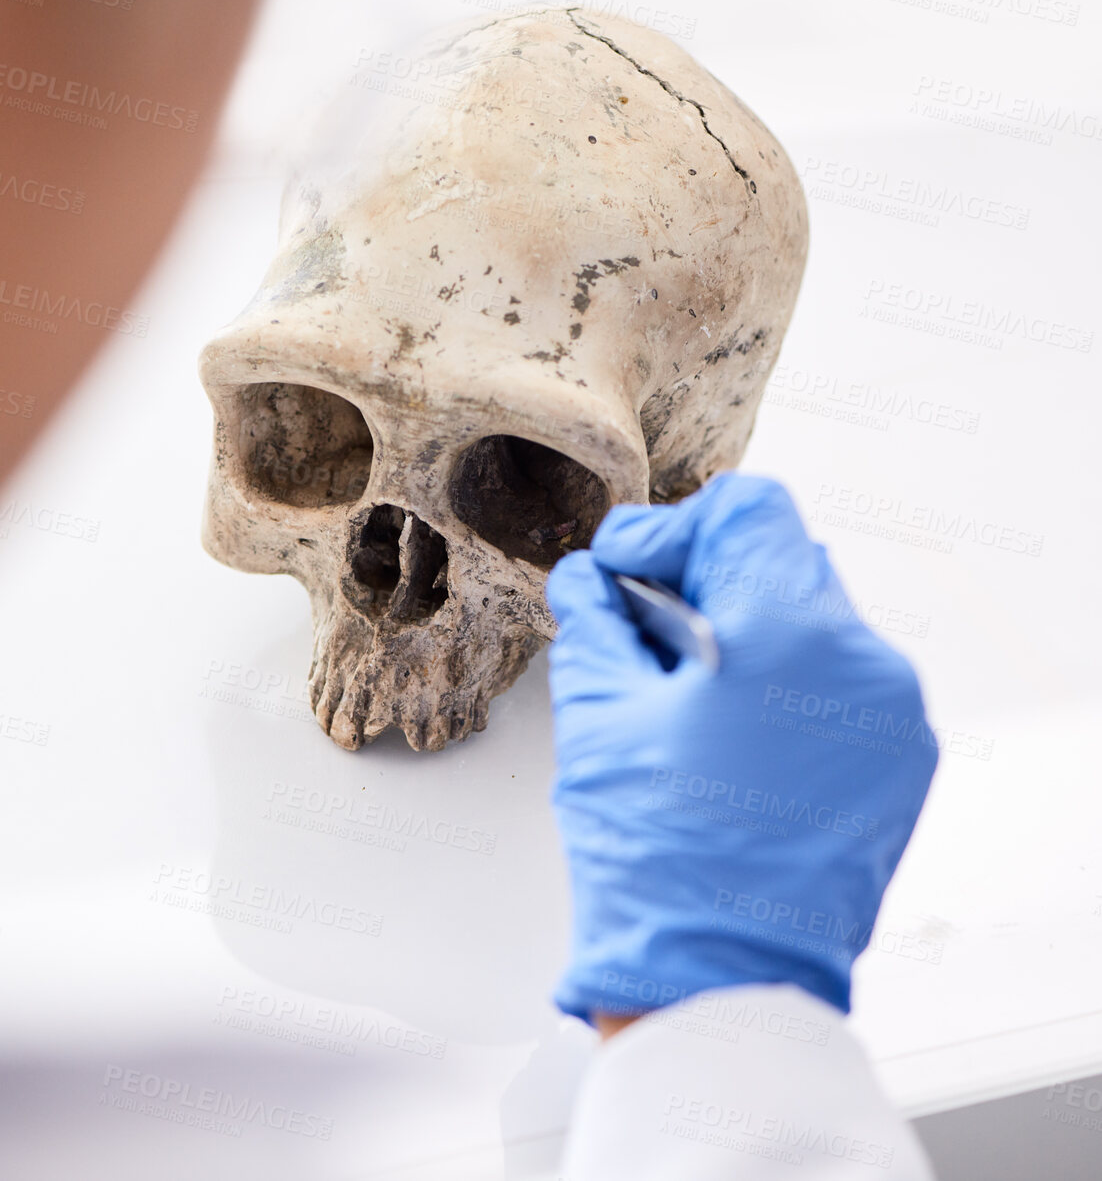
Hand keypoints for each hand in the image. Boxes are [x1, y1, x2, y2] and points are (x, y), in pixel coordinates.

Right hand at [546, 473, 936, 1022]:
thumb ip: (595, 619)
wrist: (717, 982)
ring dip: (747, 629)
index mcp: (791, 637)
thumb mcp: (599, 715)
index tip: (628, 569)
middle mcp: (864, 666)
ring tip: (681, 688)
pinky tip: (726, 731)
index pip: (747, 510)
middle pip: (784, 558)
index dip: (672, 527)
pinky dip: (786, 682)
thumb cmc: (657, 860)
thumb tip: (593, 580)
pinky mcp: (899, 763)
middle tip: (641, 624)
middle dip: (705, 577)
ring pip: (817, 619)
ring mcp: (893, 719)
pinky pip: (843, 682)